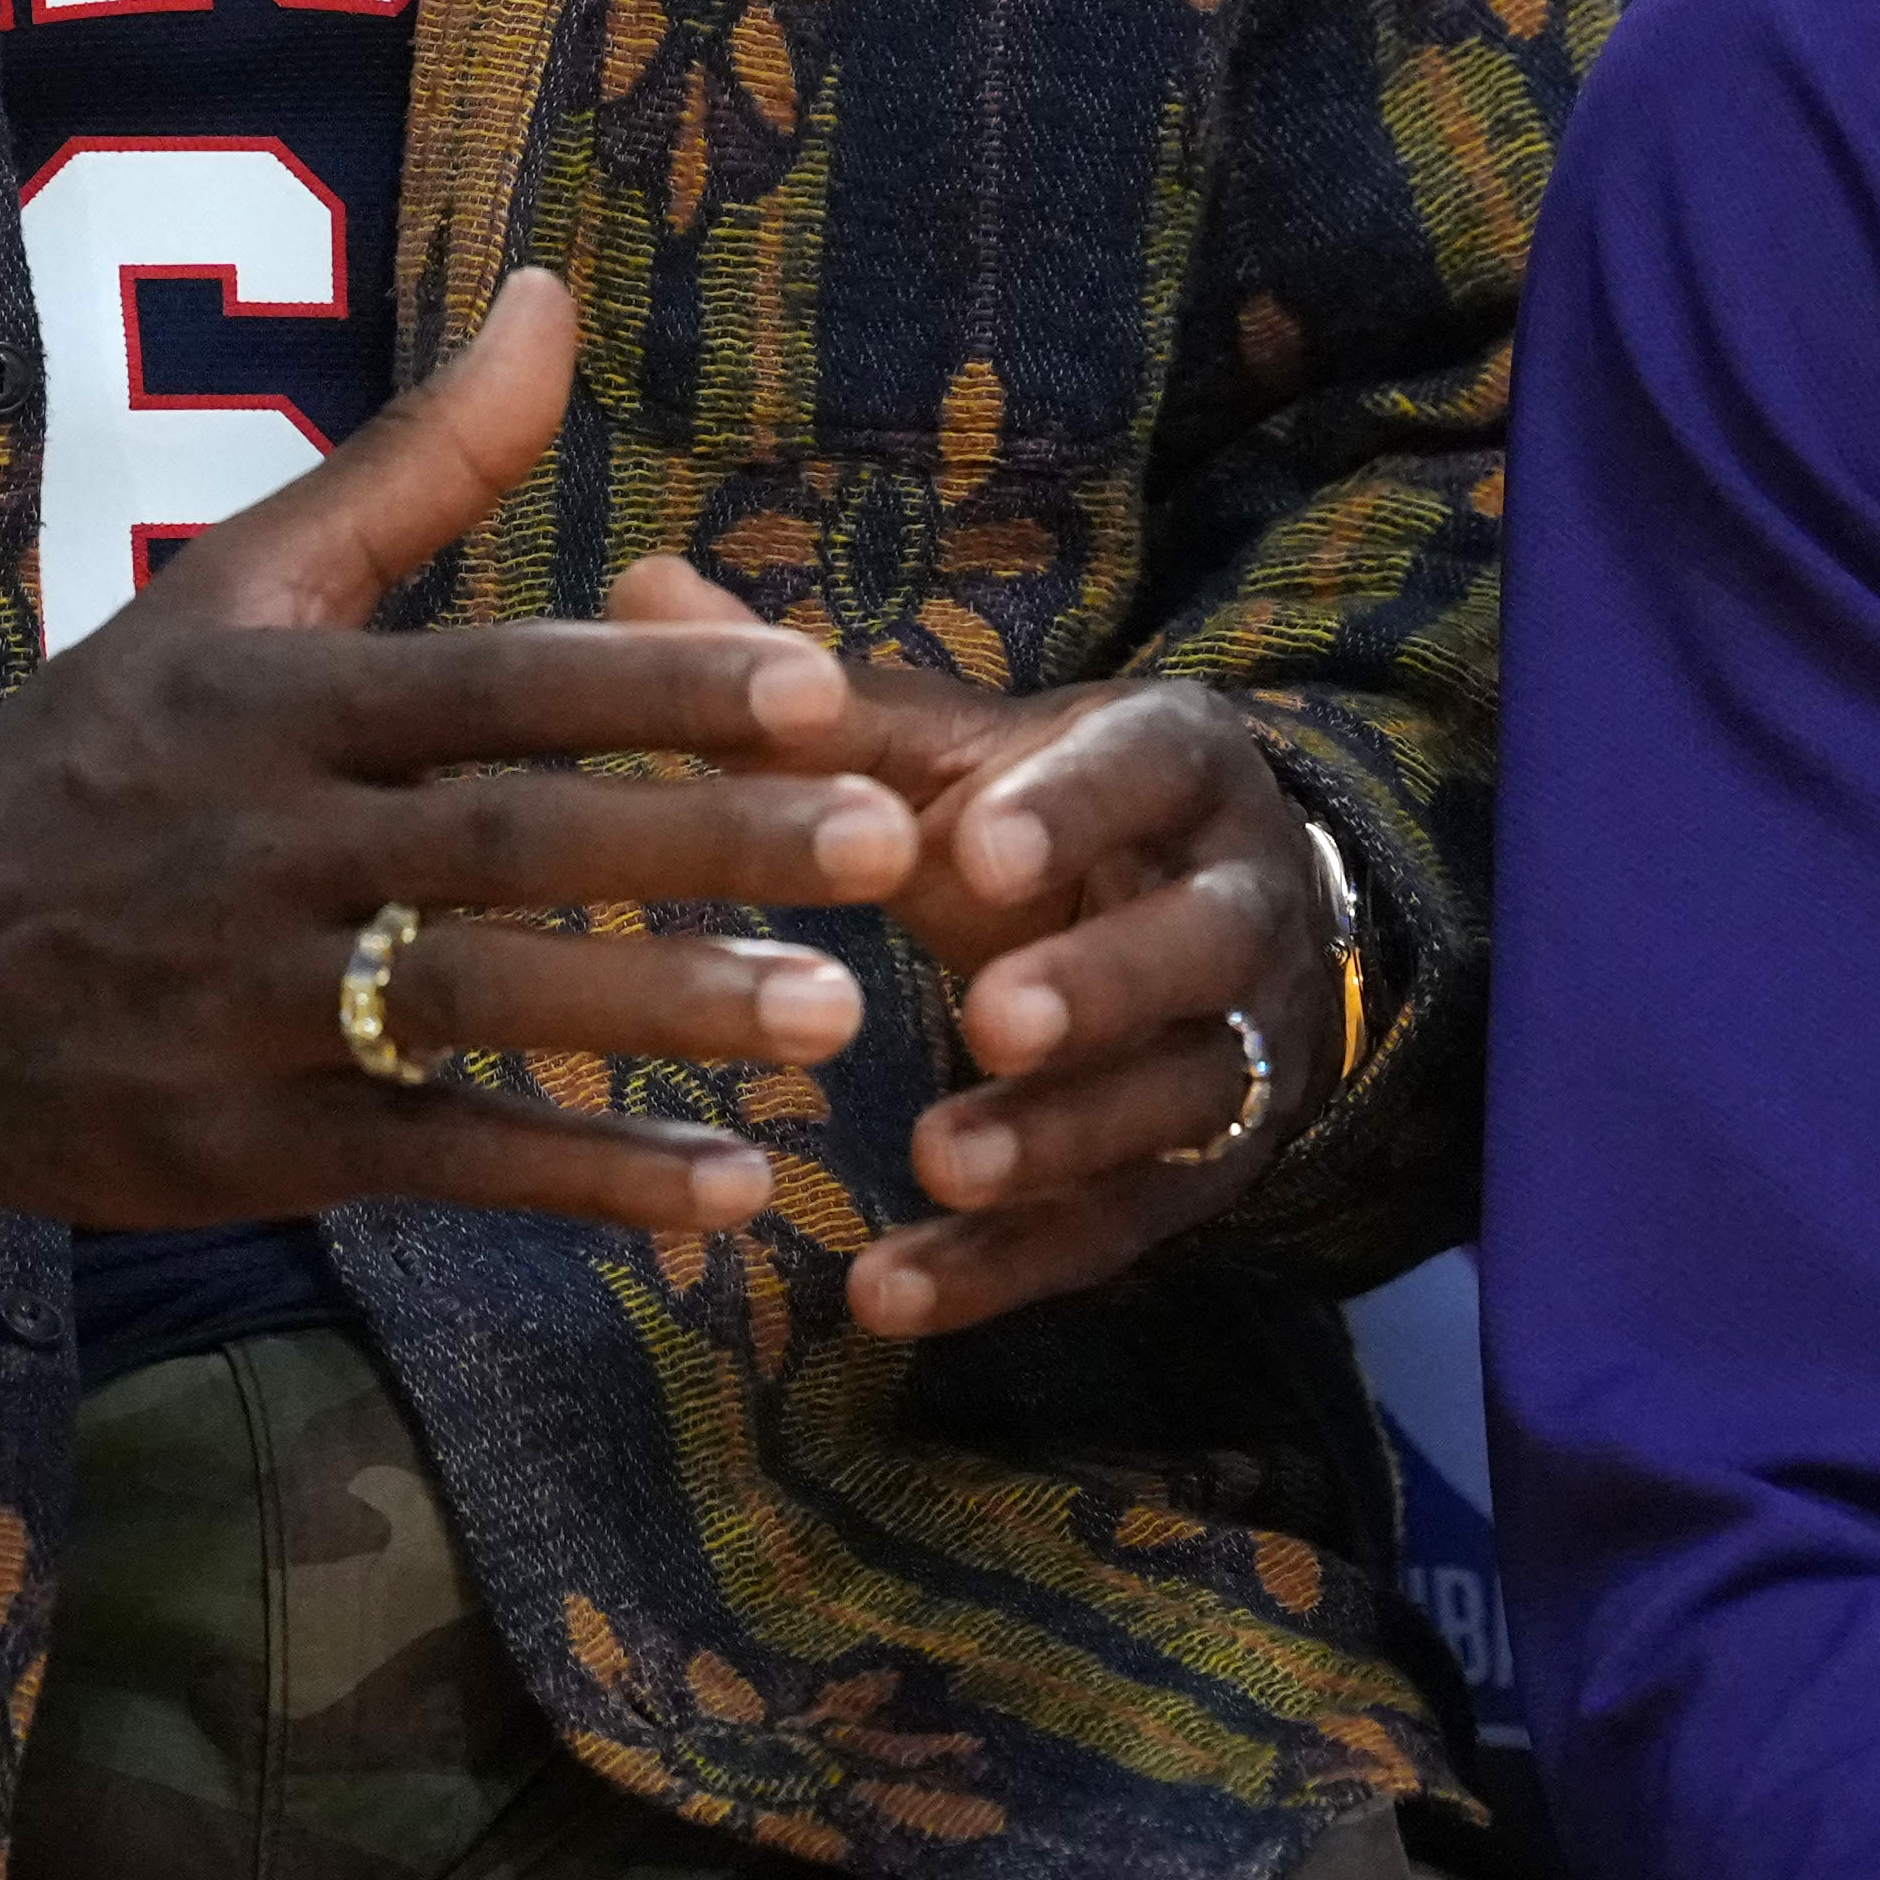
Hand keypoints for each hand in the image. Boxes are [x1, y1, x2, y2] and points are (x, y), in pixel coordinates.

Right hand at [0, 271, 917, 1235]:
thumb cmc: (101, 756)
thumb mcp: (235, 592)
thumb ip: (415, 463)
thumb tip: (547, 292)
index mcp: (279, 699)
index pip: (495, 682)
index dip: (656, 687)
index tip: (821, 689)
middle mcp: (268, 845)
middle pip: (508, 843)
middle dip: (703, 846)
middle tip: (888, 849)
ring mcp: (253, 1006)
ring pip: (478, 1008)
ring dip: (660, 1019)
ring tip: (834, 1019)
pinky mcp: (251, 1145)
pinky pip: (437, 1160)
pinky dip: (582, 1184)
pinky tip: (730, 1191)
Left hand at [607, 561, 1342, 1338]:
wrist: (1225, 921)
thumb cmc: (1053, 815)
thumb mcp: (964, 746)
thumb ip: (822, 696)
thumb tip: (640, 581)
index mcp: (1177, 765)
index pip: (1146, 773)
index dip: (1075, 812)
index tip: (981, 847)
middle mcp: (1239, 901)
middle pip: (1195, 948)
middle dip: (1099, 986)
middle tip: (987, 1017)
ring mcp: (1238, 1047)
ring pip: (1174, 1102)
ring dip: (1060, 1141)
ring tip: (937, 1164)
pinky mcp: (1200, 1174)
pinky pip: (1113, 1232)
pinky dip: (1003, 1272)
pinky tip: (883, 1298)